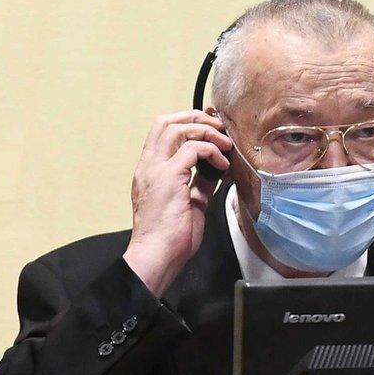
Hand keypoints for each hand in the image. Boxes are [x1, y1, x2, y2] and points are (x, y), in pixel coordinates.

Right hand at [123, 110, 230, 295]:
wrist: (156, 256)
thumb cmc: (170, 238)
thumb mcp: (190, 204)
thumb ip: (199, 184)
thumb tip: (215, 171)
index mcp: (150, 171)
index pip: (162, 131)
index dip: (188, 122)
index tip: (211, 129)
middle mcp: (149, 165)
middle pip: (167, 121)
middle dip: (196, 118)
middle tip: (219, 129)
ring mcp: (156, 170)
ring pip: (178, 128)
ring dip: (206, 131)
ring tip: (224, 144)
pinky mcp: (169, 177)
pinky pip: (193, 149)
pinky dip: (211, 151)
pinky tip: (222, 165)